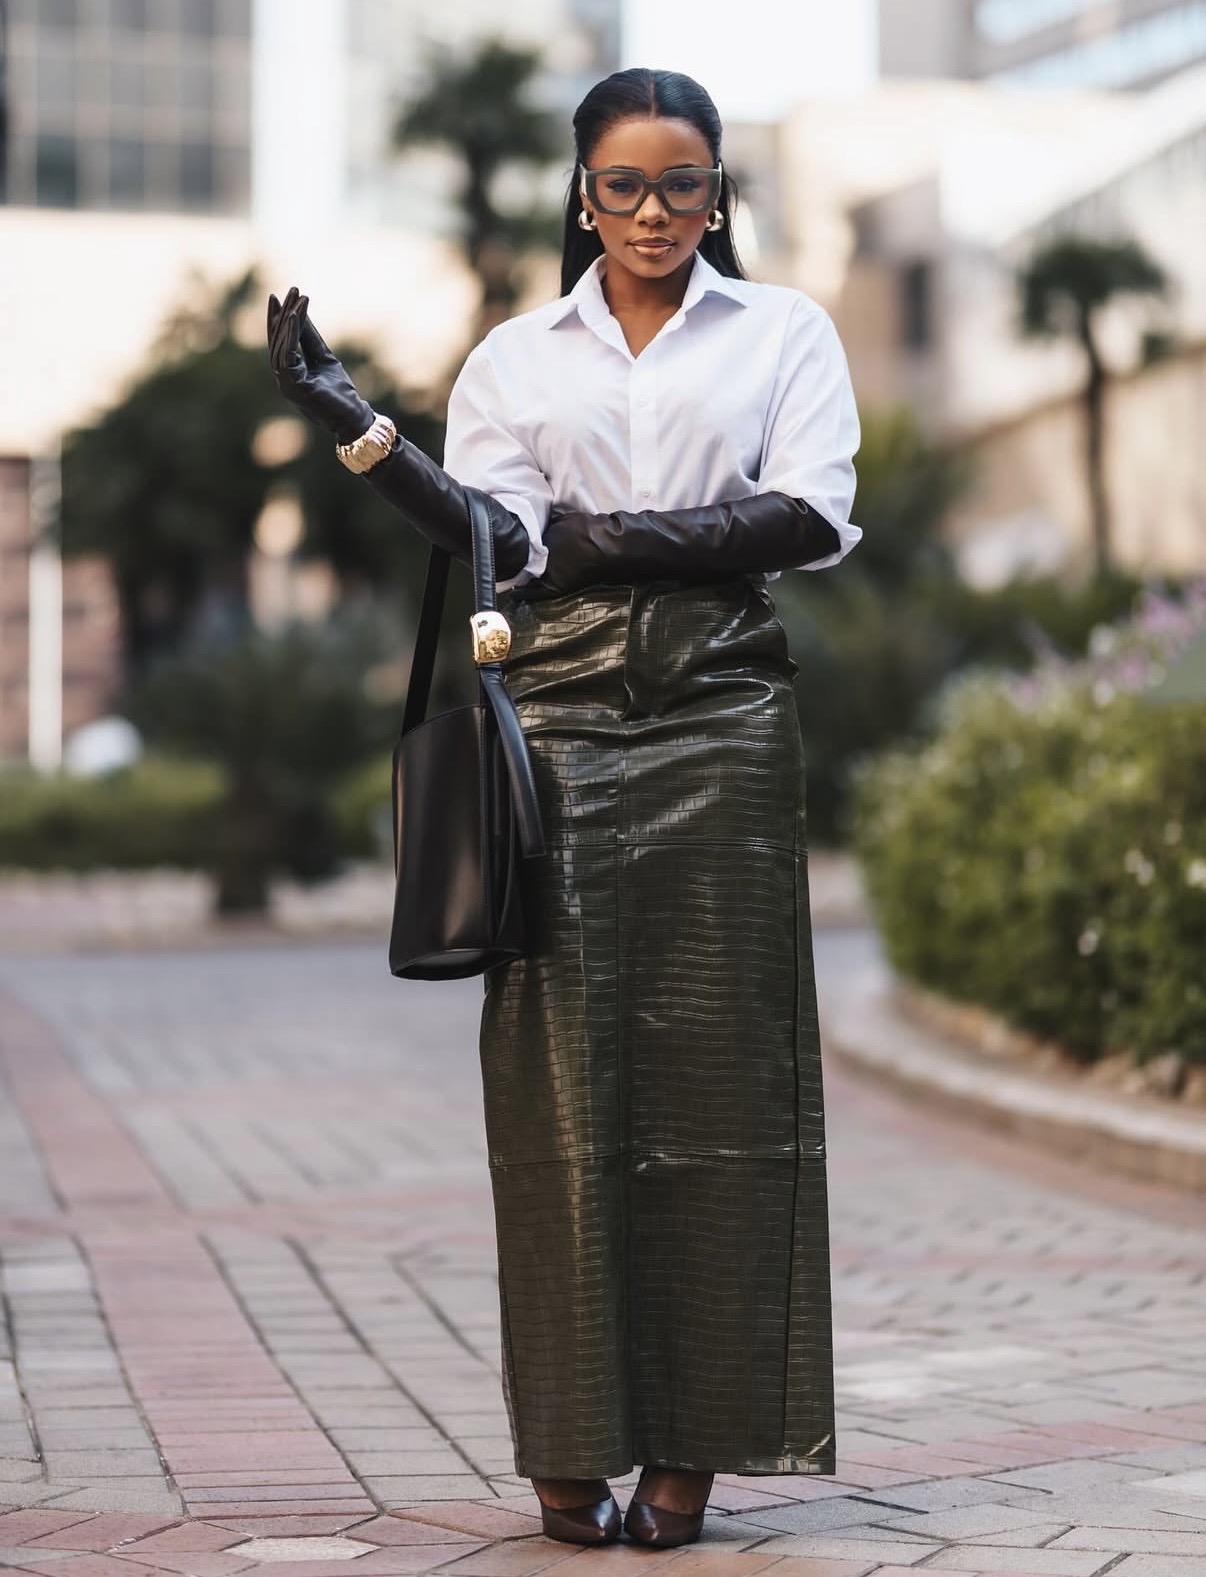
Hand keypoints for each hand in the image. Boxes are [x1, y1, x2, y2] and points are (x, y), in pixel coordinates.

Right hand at [266, 286, 374, 445]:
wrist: (354, 417)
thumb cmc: (340, 392)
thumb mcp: (324, 358)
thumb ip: (310, 339)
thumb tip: (299, 313)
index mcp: (289, 372)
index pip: (279, 341)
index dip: (279, 318)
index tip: (280, 296)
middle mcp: (283, 378)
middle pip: (277, 340)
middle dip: (283, 314)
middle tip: (290, 289)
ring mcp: (286, 384)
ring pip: (281, 345)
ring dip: (289, 320)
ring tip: (297, 299)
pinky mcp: (294, 386)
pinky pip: (288, 355)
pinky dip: (291, 334)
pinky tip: (296, 316)